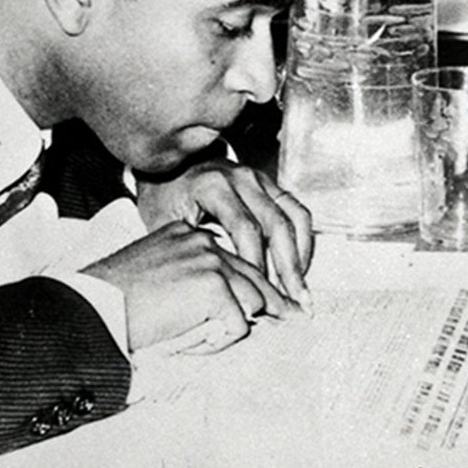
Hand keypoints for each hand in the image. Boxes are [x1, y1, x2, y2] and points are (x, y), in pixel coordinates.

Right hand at [81, 221, 290, 352]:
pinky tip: (194, 343)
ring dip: (237, 324)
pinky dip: (221, 341)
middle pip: (254, 274)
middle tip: (295, 314)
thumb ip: (188, 276)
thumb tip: (223, 302)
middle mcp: (202, 241)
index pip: (233, 258)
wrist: (93, 308)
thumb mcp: (155, 272)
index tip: (272, 300)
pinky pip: (238, 324)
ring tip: (211, 339)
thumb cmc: (112, 299)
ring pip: (254, 299)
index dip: (251, 284)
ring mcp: (210, 262)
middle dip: (273, 300)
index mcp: (187, 233)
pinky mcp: (213, 288)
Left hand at [135, 160, 313, 305]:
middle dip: (287, 268)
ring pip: (293, 218)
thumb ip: (193, 251)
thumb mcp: (168, 222)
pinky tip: (298, 266)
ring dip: (300, 257)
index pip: (245, 229)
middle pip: (276, 225)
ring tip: (300, 290)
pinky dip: (303, 240)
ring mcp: (259, 178)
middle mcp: (242, 178)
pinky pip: (296, 210)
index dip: (256, 265)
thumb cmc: (165, 198)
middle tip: (293, 303)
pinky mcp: (269, 183)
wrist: (171, 163)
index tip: (258, 296)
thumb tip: (215, 291)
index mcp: (213, 186)